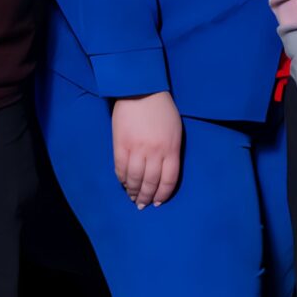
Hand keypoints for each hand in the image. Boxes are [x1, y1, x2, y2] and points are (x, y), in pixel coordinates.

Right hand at [112, 92, 182, 207]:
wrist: (141, 90)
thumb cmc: (162, 109)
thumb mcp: (175, 131)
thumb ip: (171, 151)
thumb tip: (162, 172)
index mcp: (171, 149)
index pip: (169, 180)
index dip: (163, 194)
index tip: (159, 202)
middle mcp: (154, 152)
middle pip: (151, 183)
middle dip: (147, 197)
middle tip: (143, 205)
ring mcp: (136, 149)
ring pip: (135, 179)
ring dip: (133, 192)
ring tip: (133, 198)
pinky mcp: (120, 145)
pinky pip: (120, 169)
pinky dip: (122, 179)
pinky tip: (124, 185)